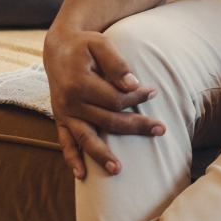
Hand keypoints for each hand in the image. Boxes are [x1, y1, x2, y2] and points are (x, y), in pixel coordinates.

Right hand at [45, 27, 164, 178]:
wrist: (58, 46)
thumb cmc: (85, 45)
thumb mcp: (102, 45)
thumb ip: (117, 64)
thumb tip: (134, 85)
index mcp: (80, 83)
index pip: (115, 98)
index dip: (137, 98)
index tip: (154, 93)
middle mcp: (70, 102)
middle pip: (107, 120)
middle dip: (135, 126)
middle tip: (161, 129)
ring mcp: (64, 114)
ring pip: (86, 138)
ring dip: (102, 156)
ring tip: (119, 170)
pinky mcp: (61, 119)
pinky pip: (65, 143)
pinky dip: (72, 159)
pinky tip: (82, 176)